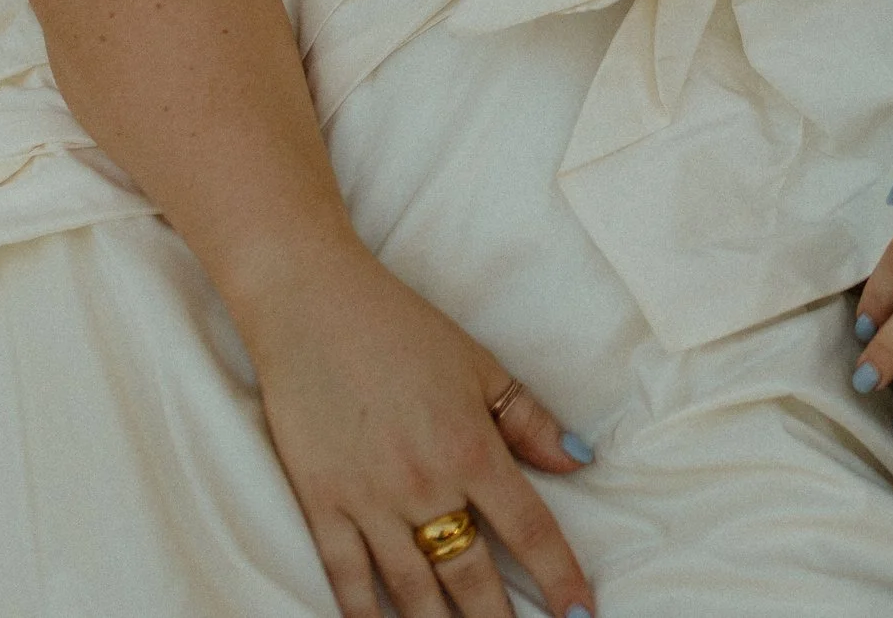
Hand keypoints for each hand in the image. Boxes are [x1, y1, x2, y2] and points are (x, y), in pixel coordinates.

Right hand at [240, 249, 598, 617]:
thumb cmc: (401, 329)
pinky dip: (365, 614)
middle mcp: (424, 484)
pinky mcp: (319, 504)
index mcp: (470, 448)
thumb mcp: (479, 365)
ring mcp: (368, 500)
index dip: (559, 576)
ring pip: (412, 591)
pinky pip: (345, 578)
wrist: (312, 305)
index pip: (528, 529)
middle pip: (471, 576)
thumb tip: (578, 460)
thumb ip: (528, 419)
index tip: (580, 612)